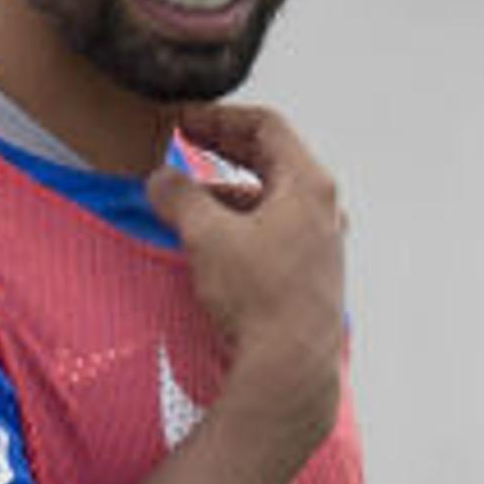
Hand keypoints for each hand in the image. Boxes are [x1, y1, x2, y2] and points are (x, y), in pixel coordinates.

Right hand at [146, 101, 344, 446]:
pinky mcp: (308, 274)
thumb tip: (161, 180)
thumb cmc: (259, 295)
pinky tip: (207, 238)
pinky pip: (270, 230)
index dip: (219, 117)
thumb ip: (179, 197)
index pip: (266, 127)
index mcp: (308, 184)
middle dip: (223, 148)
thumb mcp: (207, 235)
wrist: (290, 365)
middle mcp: (322, 208)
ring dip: (226, 190)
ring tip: (185, 197)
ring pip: (269, 198)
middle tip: (184, 140)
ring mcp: (319, 242)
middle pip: (271, 159)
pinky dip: (238, 221)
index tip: (184, 119)